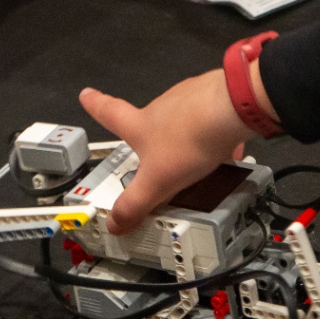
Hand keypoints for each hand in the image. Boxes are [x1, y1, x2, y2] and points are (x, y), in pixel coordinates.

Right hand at [79, 67, 263, 234]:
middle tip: (160, 157)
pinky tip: (229, 152)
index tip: (86, 94)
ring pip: (183, 121)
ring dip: (187, 138)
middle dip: (153, 138)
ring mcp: (189, 97)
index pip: (109, 113)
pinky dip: (216, 136)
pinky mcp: (217, 96)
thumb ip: (135, 204)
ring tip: (200, 162)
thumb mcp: (157, 182)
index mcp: (140, 124)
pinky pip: (212, 120)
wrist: (232, 110)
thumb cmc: (187, 141)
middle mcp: (162, 106)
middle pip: (150, 121)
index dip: (95, 105)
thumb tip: (114, 224)